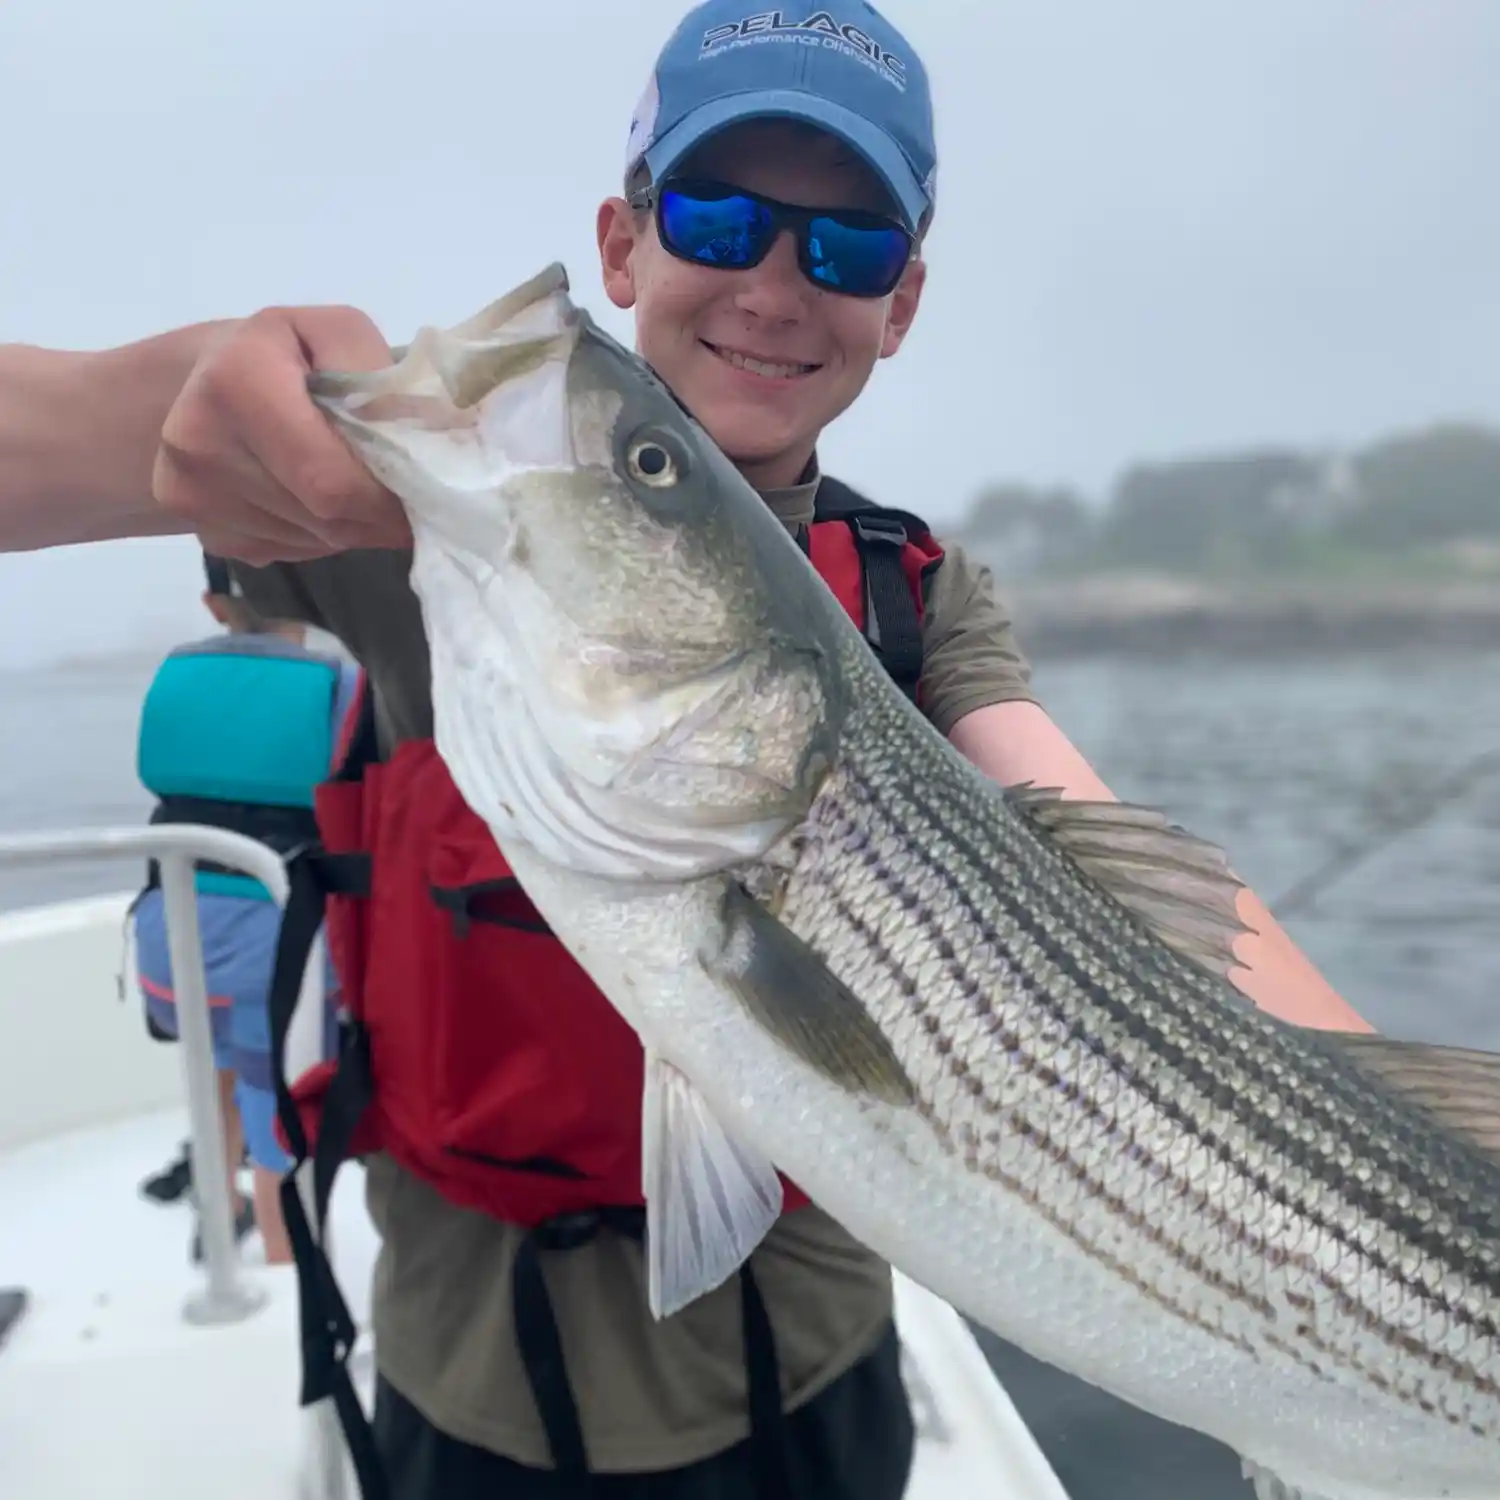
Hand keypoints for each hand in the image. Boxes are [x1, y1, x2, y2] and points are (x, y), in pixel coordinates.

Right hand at [153, 304, 412, 563]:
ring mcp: (192, 495)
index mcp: (236, 380)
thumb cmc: (285, 354)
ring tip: (348, 483)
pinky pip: (290, 552)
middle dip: (376, 513)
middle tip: (400, 495)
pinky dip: (319, 535)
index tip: (423, 494)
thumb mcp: (336, 334)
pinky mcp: (204, 535)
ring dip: (351, 524)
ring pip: (315, 541)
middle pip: (326, 517)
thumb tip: (432, 446)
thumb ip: (382, 381)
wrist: (196, 381)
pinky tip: (310, 497)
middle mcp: (198, 441)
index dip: (388, 498)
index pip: (333, 480)